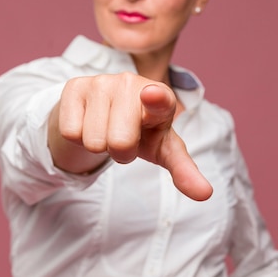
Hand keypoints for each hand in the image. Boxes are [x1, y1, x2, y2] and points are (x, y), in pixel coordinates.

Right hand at [48, 72, 212, 200]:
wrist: (104, 112)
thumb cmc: (141, 132)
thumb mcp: (163, 149)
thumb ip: (184, 170)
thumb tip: (205, 194)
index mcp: (160, 97)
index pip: (159, 100)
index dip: (156, 100)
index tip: (151, 96)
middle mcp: (130, 83)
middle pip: (119, 142)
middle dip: (121, 151)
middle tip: (124, 138)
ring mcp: (101, 82)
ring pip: (93, 140)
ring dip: (99, 145)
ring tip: (107, 131)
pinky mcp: (74, 86)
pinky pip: (71, 132)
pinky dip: (79, 138)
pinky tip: (89, 123)